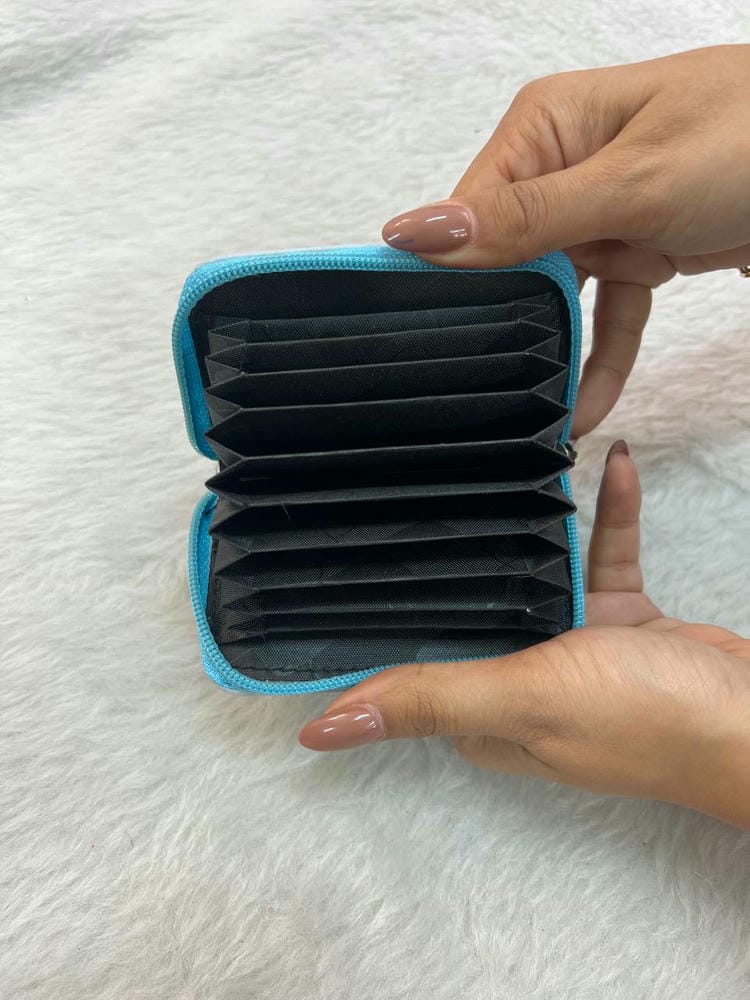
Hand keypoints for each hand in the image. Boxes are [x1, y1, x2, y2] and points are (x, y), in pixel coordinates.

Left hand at [298, 442, 749, 828]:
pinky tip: (608, 462)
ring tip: (501, 457)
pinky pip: (601, 556)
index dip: (376, 615)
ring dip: (526, 525)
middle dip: (449, 553)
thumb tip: (317, 732)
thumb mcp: (526, 699)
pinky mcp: (623, 618)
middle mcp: (519, 680)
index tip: (343, 550)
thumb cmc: (639, 714)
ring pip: (532, 574)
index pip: (410, 661)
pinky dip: (606, 515)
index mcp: (483, 712)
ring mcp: (574, 647)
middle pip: (467, 609)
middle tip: (414, 477)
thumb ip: (432, 699)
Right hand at [381, 45, 749, 435]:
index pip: (469, 213)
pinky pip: (607, 311)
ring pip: (556, 295)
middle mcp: (562, 167)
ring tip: (531, 411)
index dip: (451, 277)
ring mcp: (599, 210)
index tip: (433, 341)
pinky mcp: (636, 247)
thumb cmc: (747, 139)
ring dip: (551, 349)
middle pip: (506, 259)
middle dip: (502, 321)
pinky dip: (602, 355)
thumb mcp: (629, 184)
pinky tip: (585, 406)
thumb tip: (416, 233)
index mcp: (545, 129)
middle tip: (482, 389)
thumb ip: (526, 218)